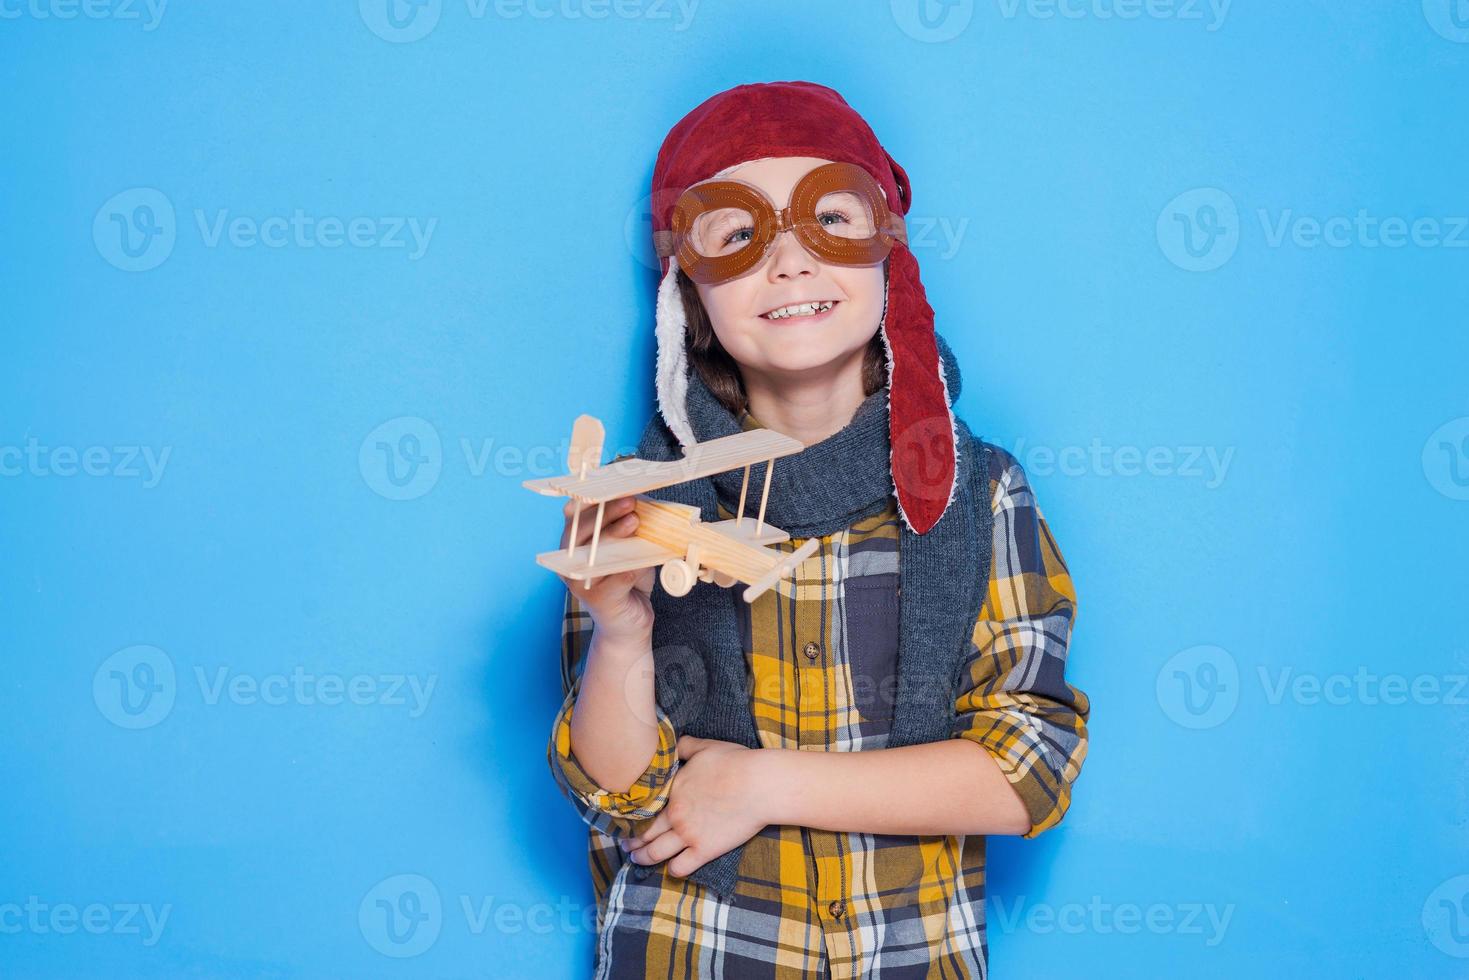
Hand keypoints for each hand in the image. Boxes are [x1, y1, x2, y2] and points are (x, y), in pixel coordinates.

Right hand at [557, 495, 656, 639]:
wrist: (631, 622)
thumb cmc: (628, 578)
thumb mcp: (628, 545)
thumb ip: (627, 523)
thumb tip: (640, 497)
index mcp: (573, 542)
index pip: (574, 513)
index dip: (591, 497)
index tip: (613, 484)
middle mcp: (569, 561)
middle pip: (580, 530)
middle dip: (605, 512)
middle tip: (629, 501)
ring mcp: (580, 581)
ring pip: (594, 552)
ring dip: (614, 534)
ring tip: (634, 521)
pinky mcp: (598, 599)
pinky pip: (615, 577)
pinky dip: (629, 566)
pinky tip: (640, 559)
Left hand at [620, 736, 767, 878]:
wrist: (758, 784)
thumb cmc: (734, 762)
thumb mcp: (705, 746)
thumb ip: (684, 747)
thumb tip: (673, 744)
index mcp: (673, 790)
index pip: (645, 807)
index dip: (634, 815)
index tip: (627, 820)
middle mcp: (675, 814)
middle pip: (645, 832)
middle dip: (632, 841)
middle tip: (626, 846)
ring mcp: (688, 834)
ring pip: (656, 853)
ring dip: (643, 858)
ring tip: (637, 860)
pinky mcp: (705, 850)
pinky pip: (680, 867)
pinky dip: (672, 870)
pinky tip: (672, 868)